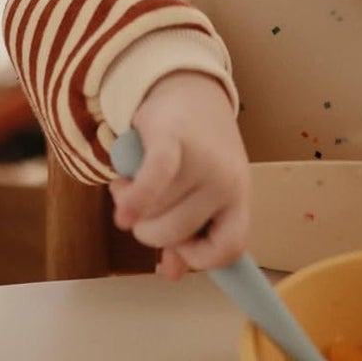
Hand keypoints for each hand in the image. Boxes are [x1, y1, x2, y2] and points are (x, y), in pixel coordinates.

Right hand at [109, 71, 249, 279]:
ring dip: (130, 203)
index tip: (178, 247)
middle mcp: (226, 181)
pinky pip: (153, 182)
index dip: (198, 257)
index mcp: (239, 198)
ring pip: (152, 212)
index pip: (228, 249)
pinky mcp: (172, 138)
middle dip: (147, 228)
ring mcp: (202, 160)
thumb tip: (171, 273)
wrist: (189, 87)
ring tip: (132, 180)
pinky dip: (134, 200)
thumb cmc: (196, 148)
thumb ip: (188, 233)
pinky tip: (122, 213)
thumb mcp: (202, 192)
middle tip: (143, 205)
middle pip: (174, 233)